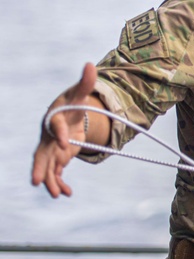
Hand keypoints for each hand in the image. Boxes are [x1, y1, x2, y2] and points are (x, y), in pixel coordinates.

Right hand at [31, 63, 97, 197]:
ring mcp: (51, 149)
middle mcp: (49, 136)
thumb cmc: (73, 102)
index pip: (55, 126)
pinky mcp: (58, 157)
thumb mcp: (80, 93)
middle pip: (41, 153)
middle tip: (37, 181)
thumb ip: (85, 81)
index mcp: (54, 119)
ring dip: (51, 180)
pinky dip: (60, 182)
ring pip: (47, 167)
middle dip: (40, 167)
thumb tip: (90, 64)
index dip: (60, 134)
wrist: (68, 115)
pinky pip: (56, 172)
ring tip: (56, 194)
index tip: (67, 144)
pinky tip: (67, 193)